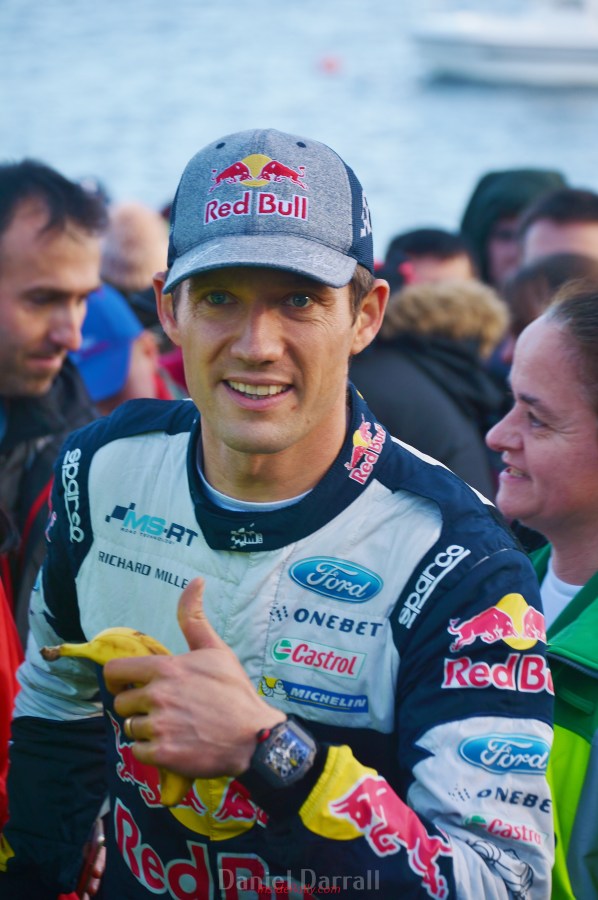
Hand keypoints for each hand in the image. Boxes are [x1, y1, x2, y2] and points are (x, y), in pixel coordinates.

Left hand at [104, 578, 284, 778]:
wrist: (255, 737)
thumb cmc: (235, 692)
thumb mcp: (216, 649)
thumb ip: (194, 618)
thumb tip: (196, 580)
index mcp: (166, 668)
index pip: (115, 672)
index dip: (117, 681)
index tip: (127, 687)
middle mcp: (157, 695)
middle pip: (121, 704)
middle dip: (137, 707)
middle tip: (161, 710)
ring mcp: (159, 726)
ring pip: (131, 729)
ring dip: (146, 731)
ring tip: (172, 729)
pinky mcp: (162, 754)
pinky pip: (139, 752)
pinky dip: (153, 752)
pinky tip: (173, 746)